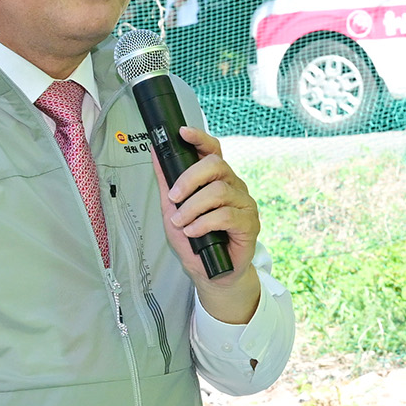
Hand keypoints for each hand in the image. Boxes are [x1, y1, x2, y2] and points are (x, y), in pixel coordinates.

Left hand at [161, 121, 263, 324]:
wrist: (211, 272)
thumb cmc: (196, 240)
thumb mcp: (172, 209)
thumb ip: (166, 182)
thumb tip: (155, 155)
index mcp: (217, 179)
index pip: (213, 150)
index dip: (200, 138)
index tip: (182, 133)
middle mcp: (233, 186)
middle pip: (216, 165)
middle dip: (190, 179)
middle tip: (174, 197)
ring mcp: (244, 204)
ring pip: (219, 191)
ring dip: (193, 207)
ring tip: (182, 222)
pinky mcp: (249, 224)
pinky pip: (227, 215)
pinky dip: (204, 223)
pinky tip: (194, 231)